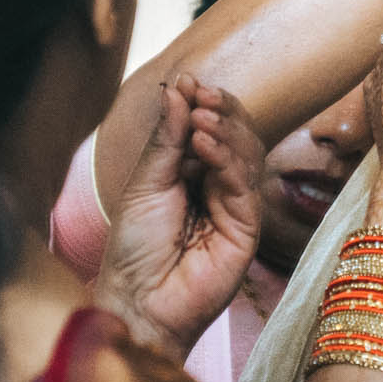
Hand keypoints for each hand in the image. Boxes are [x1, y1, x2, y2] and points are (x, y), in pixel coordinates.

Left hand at [93, 74, 264, 360]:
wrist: (139, 300)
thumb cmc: (135, 249)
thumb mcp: (145, 183)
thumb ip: (168, 138)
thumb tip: (178, 88)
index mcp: (192, 176)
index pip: (211, 129)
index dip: (205, 104)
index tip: (189, 81)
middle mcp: (217, 188)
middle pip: (236, 137)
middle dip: (221, 111)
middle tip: (201, 94)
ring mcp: (235, 207)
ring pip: (246, 155)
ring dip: (224, 130)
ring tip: (200, 116)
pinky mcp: (246, 228)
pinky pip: (243, 184)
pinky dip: (225, 158)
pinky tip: (203, 143)